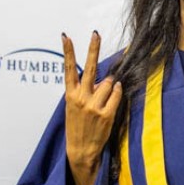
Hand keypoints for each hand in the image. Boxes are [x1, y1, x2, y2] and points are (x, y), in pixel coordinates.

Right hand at [63, 31, 121, 184]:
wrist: (80, 150)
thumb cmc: (78, 126)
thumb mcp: (73, 107)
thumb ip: (84, 91)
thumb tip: (101, 79)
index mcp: (70, 95)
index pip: (68, 69)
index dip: (68, 52)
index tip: (66, 36)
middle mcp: (81, 98)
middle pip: (89, 68)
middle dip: (92, 49)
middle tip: (95, 34)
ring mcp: (94, 106)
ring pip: (109, 83)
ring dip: (111, 85)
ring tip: (104, 97)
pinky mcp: (106, 114)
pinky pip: (116, 95)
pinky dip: (118, 92)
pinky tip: (114, 95)